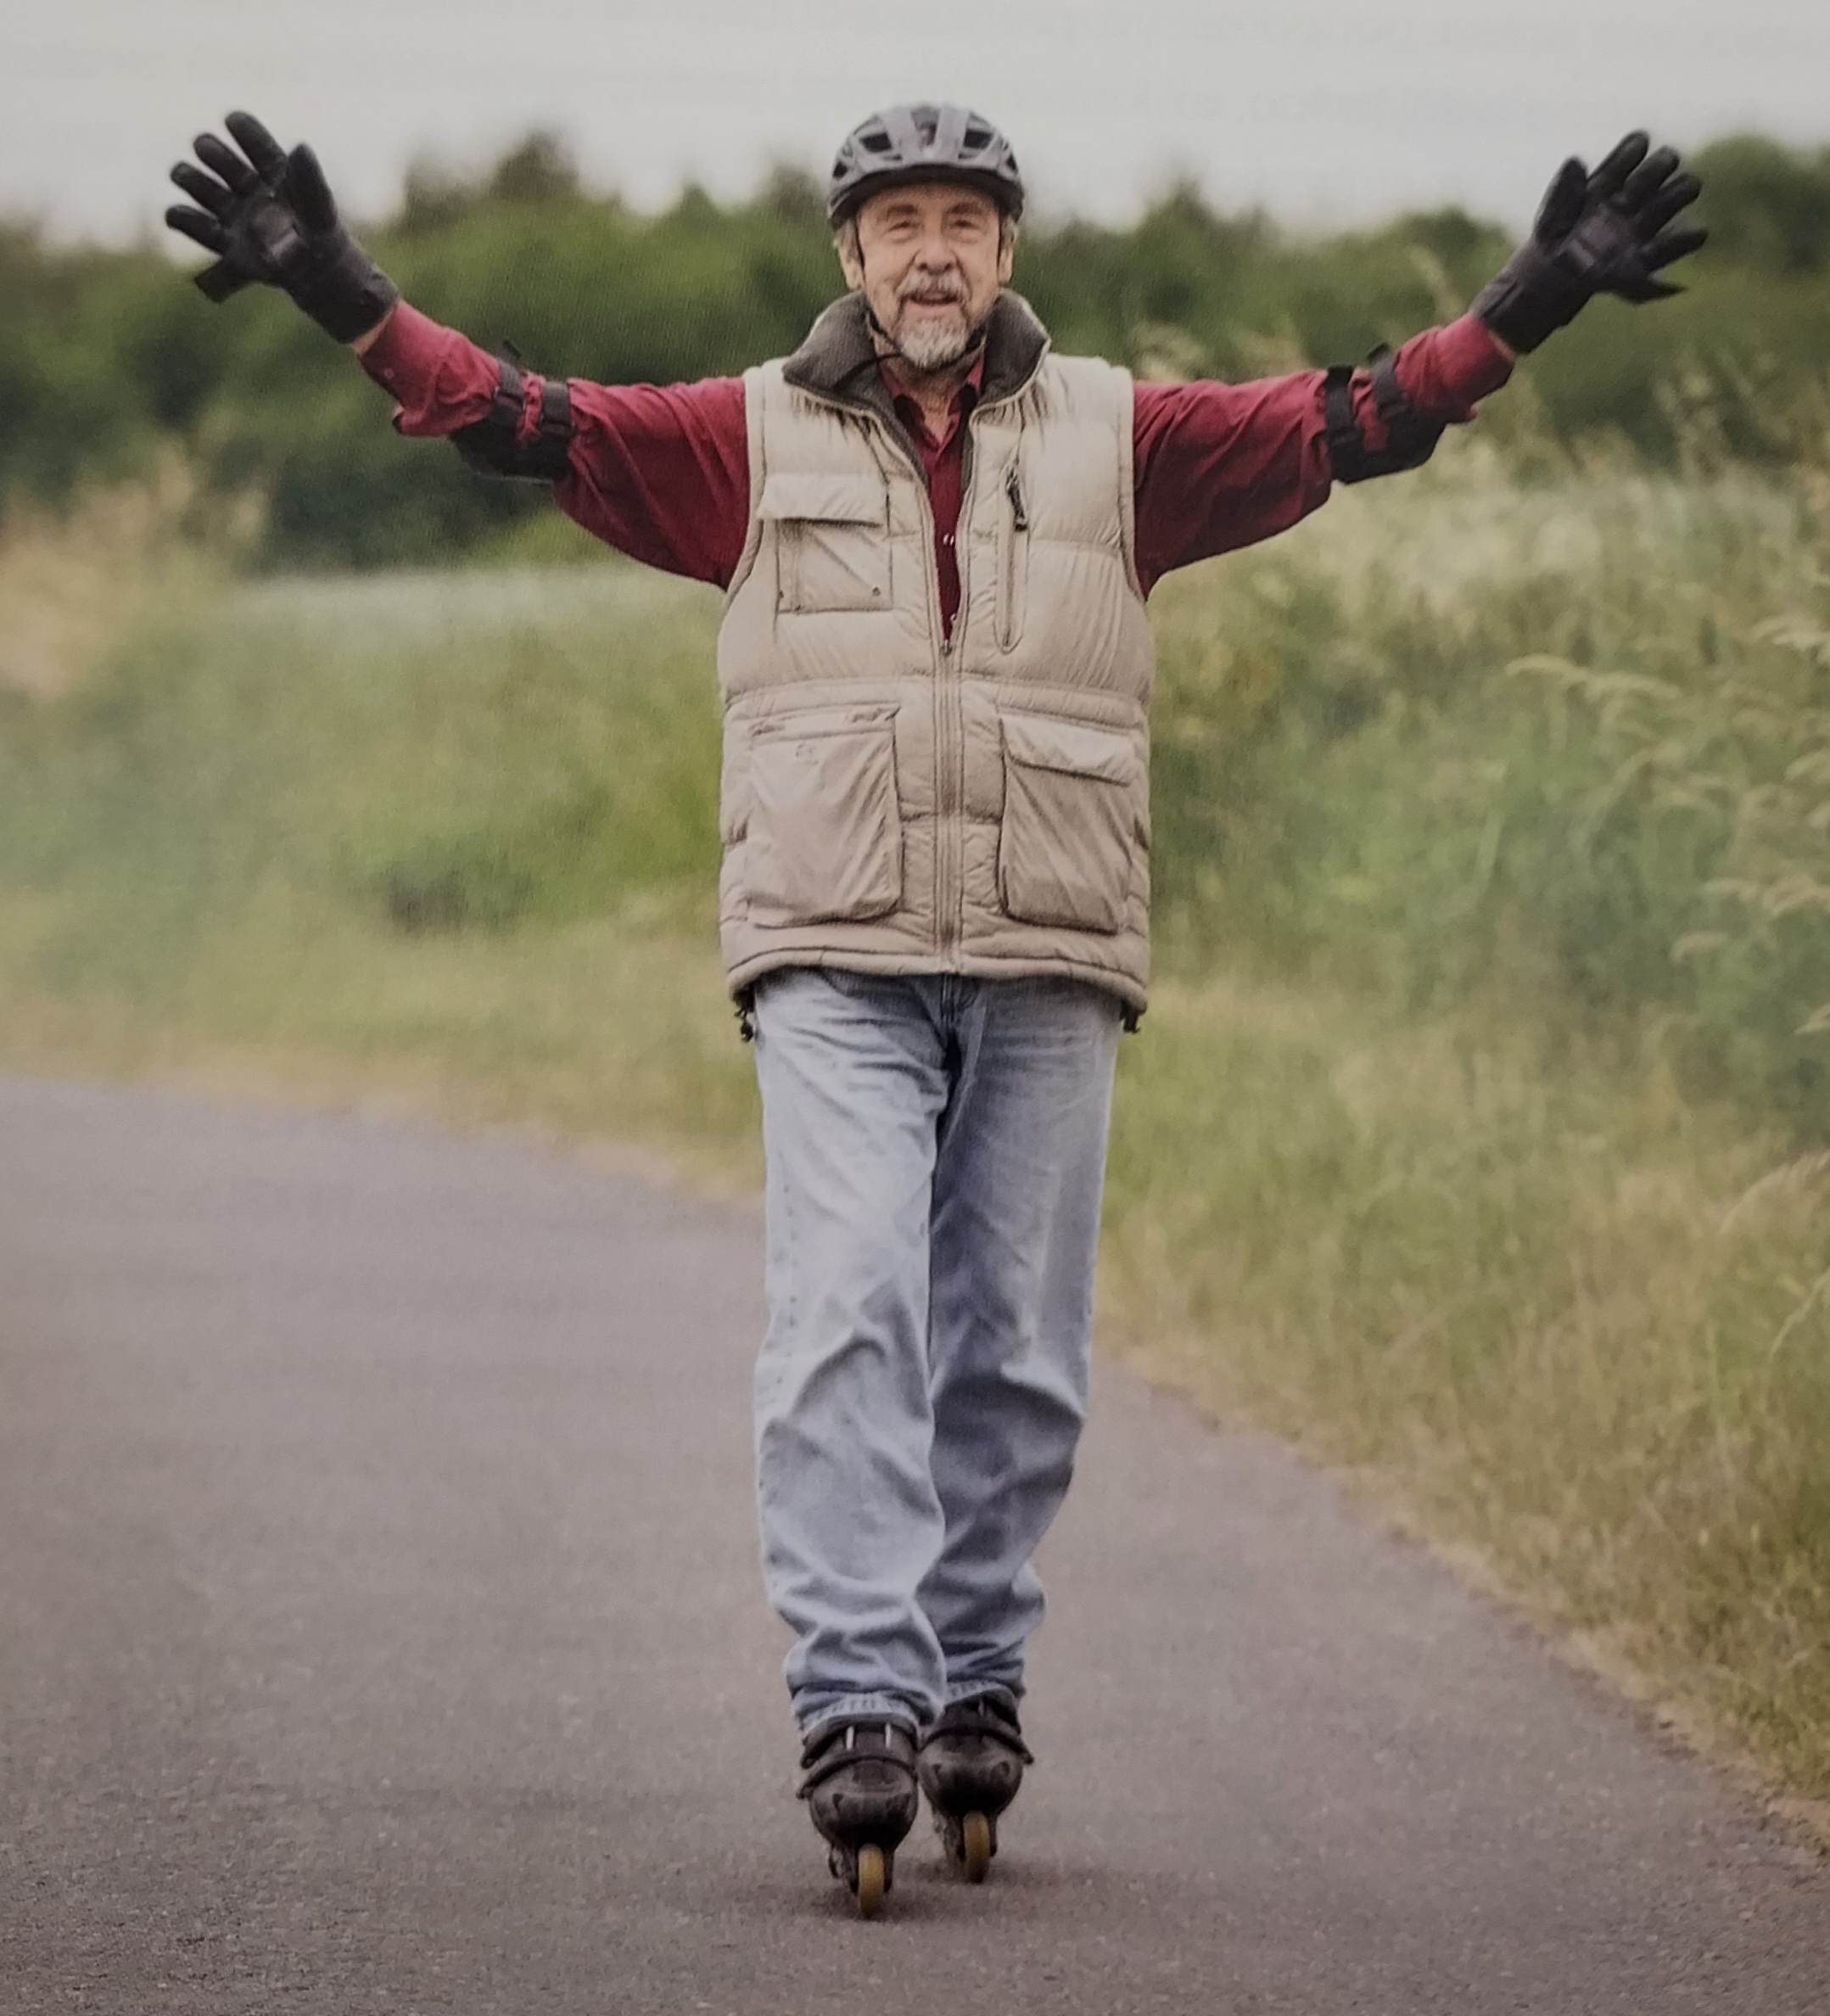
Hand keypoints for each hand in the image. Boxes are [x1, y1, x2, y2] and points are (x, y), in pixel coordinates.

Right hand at [165, 111, 397, 343]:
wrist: (317, 271)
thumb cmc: (319, 230)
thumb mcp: (320, 204)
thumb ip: (310, 178)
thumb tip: (301, 147)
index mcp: (272, 171)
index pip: (256, 146)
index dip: (244, 131)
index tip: (232, 119)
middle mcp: (246, 187)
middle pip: (220, 161)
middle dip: (211, 153)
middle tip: (204, 148)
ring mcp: (232, 212)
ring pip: (201, 187)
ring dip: (189, 178)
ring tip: (182, 175)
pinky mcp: (224, 241)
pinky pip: (196, 226)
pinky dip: (182, 219)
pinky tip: (177, 214)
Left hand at [1473, 133, 1705, 355]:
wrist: (1553, 277)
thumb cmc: (1553, 239)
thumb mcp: (1551, 212)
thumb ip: (1563, 188)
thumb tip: (1576, 162)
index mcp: (1609, 182)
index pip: (1630, 154)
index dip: (1634, 148)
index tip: (1637, 146)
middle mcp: (1631, 198)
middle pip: (1660, 169)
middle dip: (1663, 165)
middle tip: (1660, 168)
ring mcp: (1642, 224)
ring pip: (1676, 196)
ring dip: (1680, 191)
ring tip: (1684, 189)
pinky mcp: (1647, 256)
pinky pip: (1675, 243)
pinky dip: (1684, 239)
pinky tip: (1689, 233)